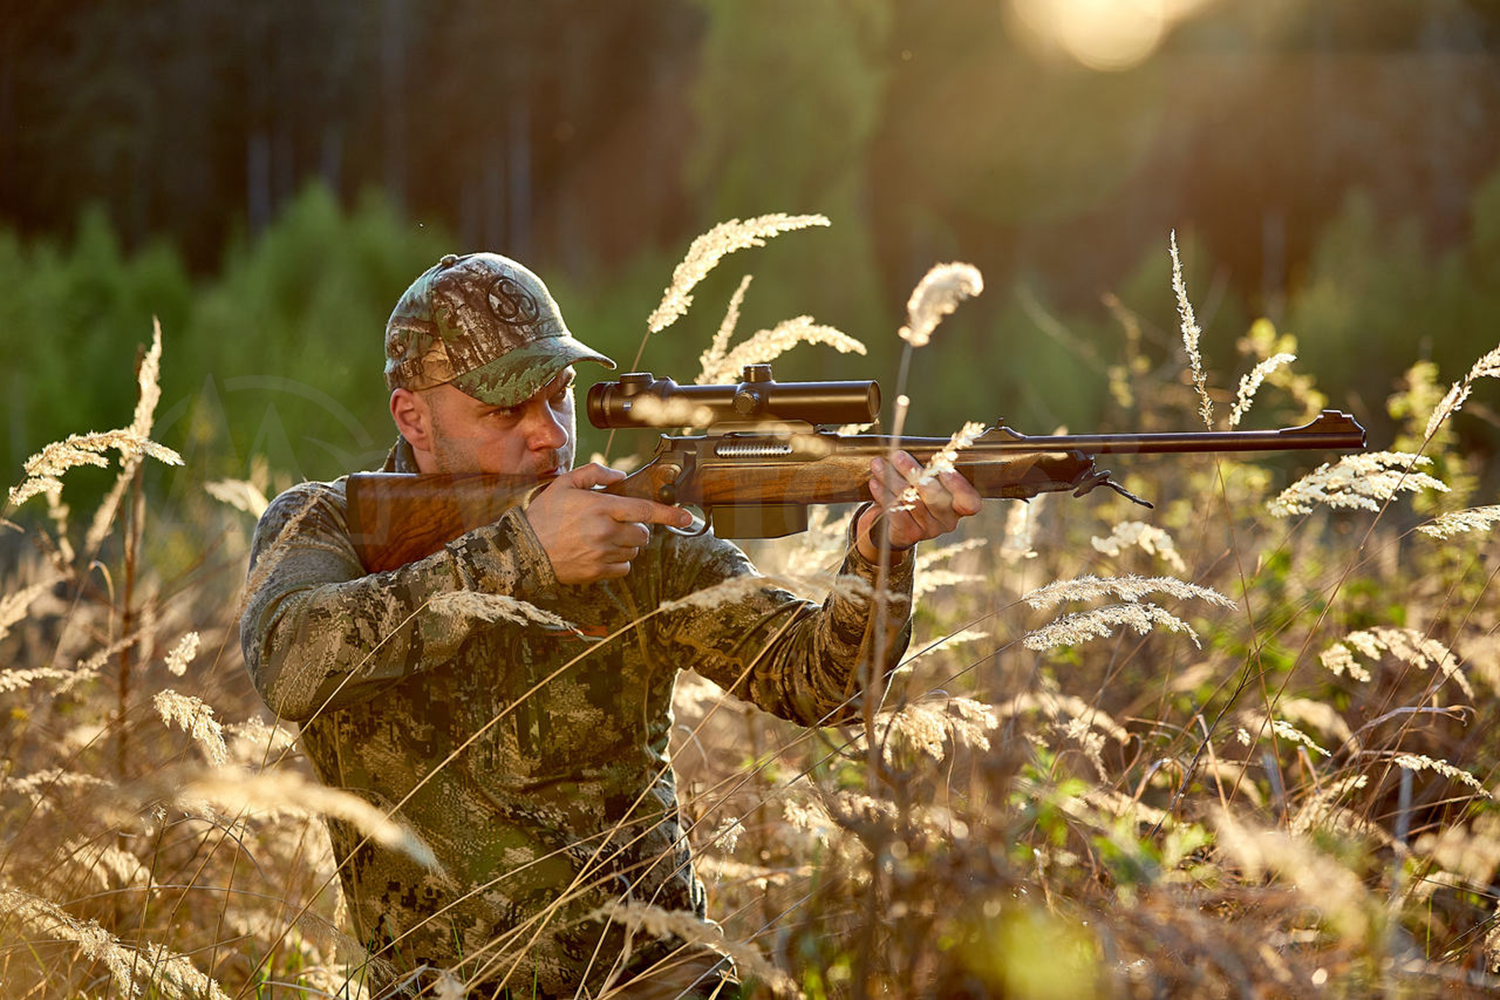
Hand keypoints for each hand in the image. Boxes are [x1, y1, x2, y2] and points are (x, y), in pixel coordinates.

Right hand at [525, 463, 692, 584]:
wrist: (526, 550)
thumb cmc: (544, 515)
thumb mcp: (565, 484)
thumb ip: (594, 473)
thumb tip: (620, 475)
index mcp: (601, 506)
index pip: (645, 510)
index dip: (670, 514)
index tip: (687, 517)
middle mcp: (606, 530)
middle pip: (643, 533)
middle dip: (636, 528)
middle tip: (616, 525)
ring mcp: (603, 553)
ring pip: (635, 550)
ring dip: (627, 544)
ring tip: (602, 539)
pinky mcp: (599, 572)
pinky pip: (625, 568)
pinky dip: (619, 561)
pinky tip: (601, 554)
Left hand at [855, 451, 981, 561]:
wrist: (898, 524)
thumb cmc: (917, 492)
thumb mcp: (927, 480)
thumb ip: (928, 469)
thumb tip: (913, 448)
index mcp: (959, 505)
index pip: (969, 502)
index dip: (959, 487)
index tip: (944, 470)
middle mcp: (948, 520)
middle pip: (933, 496)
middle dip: (912, 472)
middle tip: (896, 455)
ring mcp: (930, 530)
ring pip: (910, 501)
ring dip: (891, 479)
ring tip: (878, 464)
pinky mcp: (910, 534)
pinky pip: (896, 513)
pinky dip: (884, 495)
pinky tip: (875, 482)